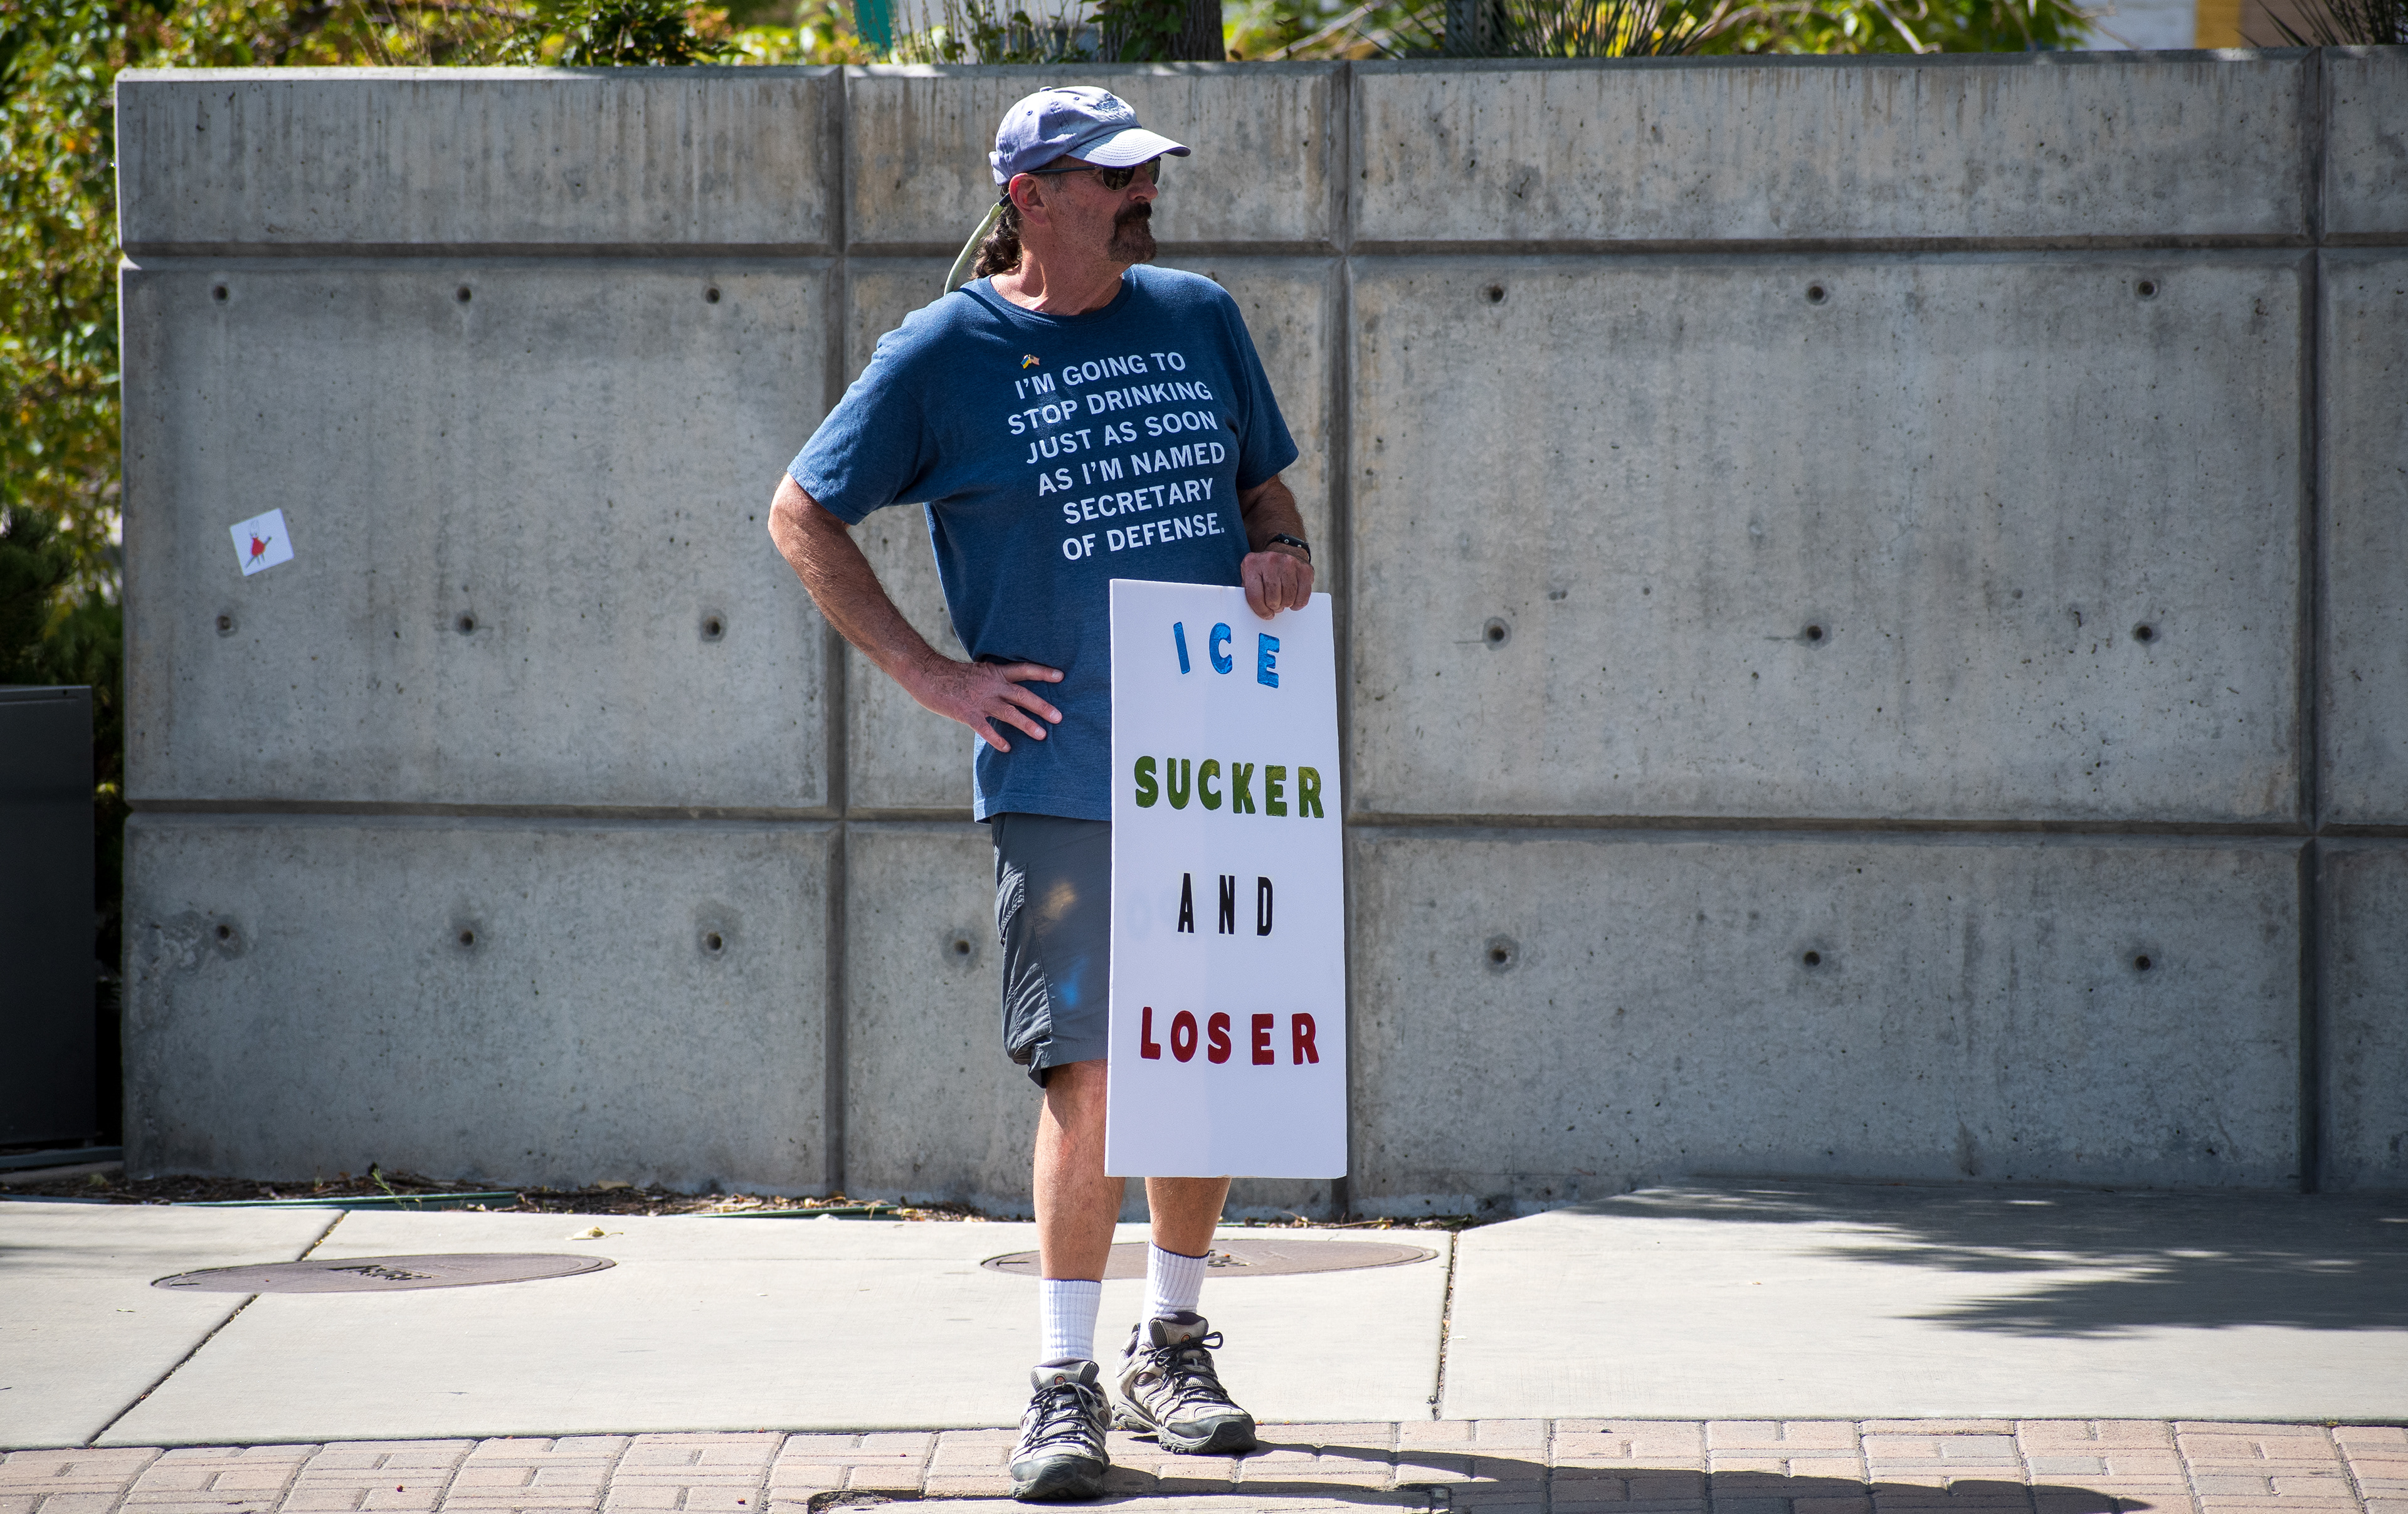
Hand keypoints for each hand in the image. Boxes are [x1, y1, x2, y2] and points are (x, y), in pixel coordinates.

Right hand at [909, 656, 1063, 752]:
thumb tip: (1008, 691)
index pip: (1024, 670)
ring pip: (1009, 712)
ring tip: (1042, 735)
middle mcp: (992, 685)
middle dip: (1041, 706)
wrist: (927, 674)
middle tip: (1059, 717)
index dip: (1042, 673)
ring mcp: (981, 700)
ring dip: (1027, 724)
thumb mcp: (978, 672)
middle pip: (1022, 695)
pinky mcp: (968, 713)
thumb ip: (994, 681)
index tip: (1061, 677)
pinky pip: (986, 729)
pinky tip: (1007, 748)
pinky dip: (997, 739)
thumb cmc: (951, 675)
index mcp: (995, 673)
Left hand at [1242, 547, 1313, 618]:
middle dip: (1273, 607)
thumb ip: (1249, 591)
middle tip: (1274, 604)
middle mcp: (1271, 561)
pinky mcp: (1304, 569)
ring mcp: (1289, 563)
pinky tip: (1294, 600)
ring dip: (1285, 604)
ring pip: (1288, 599)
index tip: (1265, 614)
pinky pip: (1303, 596)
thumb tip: (1255, 611)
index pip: (1254, 596)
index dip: (1260, 610)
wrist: (1285, 549)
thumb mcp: (1250, 575)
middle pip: (1272, 599)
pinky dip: (1298, 603)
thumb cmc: (1265, 568)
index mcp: (1252, 564)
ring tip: (1282, 600)